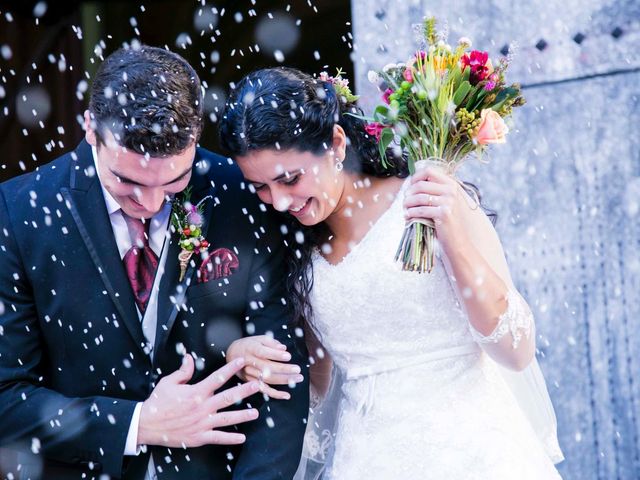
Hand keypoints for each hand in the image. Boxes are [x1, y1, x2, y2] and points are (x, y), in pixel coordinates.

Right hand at [138, 355, 259, 447]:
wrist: (146, 425)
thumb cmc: (157, 403)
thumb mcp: (169, 382)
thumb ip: (183, 371)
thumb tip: (189, 357)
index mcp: (196, 392)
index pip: (217, 377)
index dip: (230, 368)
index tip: (241, 361)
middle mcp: (202, 407)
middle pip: (228, 397)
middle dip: (245, 391)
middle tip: (258, 386)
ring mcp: (202, 423)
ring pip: (227, 418)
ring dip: (243, 415)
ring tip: (256, 413)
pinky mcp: (199, 437)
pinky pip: (218, 438)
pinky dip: (230, 439)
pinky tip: (242, 438)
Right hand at [227, 335, 303, 399]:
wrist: (232, 354)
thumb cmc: (248, 345)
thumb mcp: (258, 338)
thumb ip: (271, 342)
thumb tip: (283, 348)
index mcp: (251, 348)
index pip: (263, 352)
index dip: (276, 355)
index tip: (288, 356)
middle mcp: (249, 362)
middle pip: (267, 367)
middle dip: (284, 369)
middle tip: (298, 370)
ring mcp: (249, 374)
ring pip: (267, 379)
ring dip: (284, 380)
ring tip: (298, 378)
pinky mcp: (250, 383)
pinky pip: (263, 390)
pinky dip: (275, 394)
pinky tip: (286, 395)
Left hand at [403, 165, 473, 254]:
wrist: (461, 241)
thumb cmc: (451, 222)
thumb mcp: (448, 202)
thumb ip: (437, 190)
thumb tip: (414, 183)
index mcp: (452, 184)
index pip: (429, 171)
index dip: (415, 177)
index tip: (409, 186)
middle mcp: (451, 191)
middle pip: (421, 185)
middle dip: (409, 193)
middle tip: (405, 201)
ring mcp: (448, 202)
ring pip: (418, 197)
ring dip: (407, 204)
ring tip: (405, 209)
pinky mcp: (444, 214)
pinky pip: (420, 210)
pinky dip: (411, 213)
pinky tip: (408, 216)